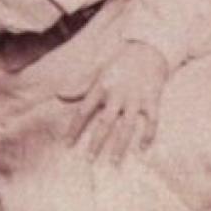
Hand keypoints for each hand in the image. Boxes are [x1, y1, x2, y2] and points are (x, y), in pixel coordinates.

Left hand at [69, 40, 167, 164]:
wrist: (148, 48)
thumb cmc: (119, 62)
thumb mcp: (97, 71)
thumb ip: (79, 85)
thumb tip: (59, 95)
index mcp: (101, 86)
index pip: (83, 110)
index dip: (74, 128)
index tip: (67, 145)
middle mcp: (117, 93)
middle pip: (104, 122)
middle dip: (96, 142)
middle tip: (88, 160)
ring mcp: (135, 97)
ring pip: (127, 126)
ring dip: (120, 145)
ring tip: (114, 162)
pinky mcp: (152, 99)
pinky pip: (151, 121)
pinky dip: (148, 135)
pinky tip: (143, 148)